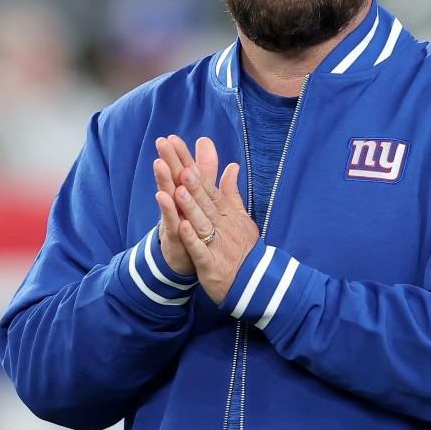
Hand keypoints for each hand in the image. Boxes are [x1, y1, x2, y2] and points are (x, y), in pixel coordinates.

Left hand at [160, 138, 259, 303]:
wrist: (255, 283)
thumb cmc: (244, 248)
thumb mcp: (240, 216)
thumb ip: (231, 192)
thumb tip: (231, 166)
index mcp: (226, 211)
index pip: (207, 184)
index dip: (191, 164)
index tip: (176, 146)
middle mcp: (222, 224)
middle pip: (203, 197)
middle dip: (188, 177)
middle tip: (175, 157)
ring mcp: (217, 244)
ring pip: (201, 221)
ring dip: (190, 205)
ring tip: (178, 188)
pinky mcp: (211, 265)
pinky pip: (201, 250)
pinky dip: (192, 238)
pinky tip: (181, 226)